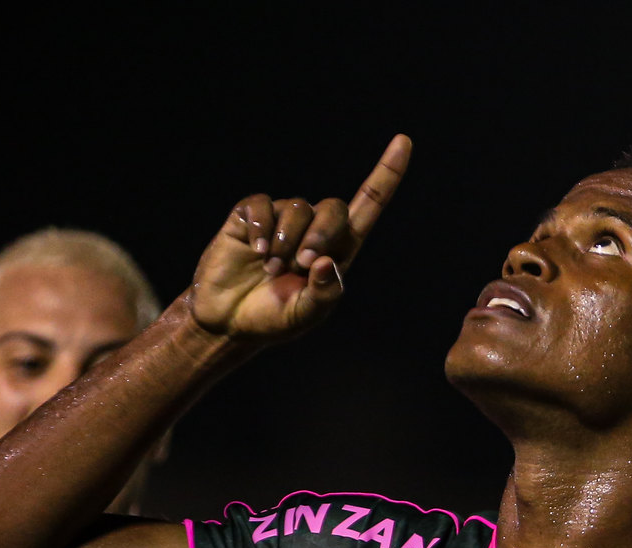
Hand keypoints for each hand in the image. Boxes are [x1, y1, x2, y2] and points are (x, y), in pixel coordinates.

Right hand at [187, 134, 410, 342]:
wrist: (227, 320)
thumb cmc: (271, 319)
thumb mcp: (304, 316)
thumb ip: (323, 295)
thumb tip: (327, 262)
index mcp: (337, 250)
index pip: (368, 205)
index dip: (386, 174)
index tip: (404, 142)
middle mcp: (313, 229)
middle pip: (333, 208)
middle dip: (322, 234)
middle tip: (302, 263)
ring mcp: (281, 219)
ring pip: (297, 209)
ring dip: (285, 243)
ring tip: (270, 269)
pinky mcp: (250, 216)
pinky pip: (262, 206)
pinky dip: (262, 228)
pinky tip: (255, 250)